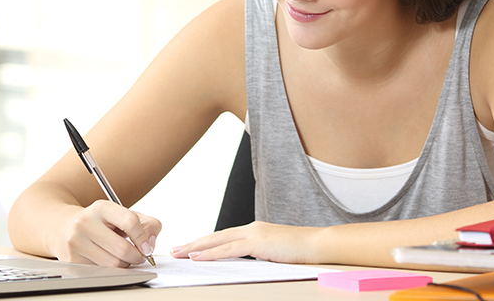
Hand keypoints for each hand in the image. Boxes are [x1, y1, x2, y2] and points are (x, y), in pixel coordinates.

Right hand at [50, 200, 160, 267]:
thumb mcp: (121, 214)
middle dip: (137, 257)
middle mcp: (85, 222)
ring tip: (123, 257)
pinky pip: (102, 271)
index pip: (130, 222)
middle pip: (122, 249)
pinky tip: (108, 259)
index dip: (143, 238)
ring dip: (125, 264)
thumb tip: (151, 242)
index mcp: (101, 207)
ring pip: (113, 264)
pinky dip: (111, 269)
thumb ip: (146, 224)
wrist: (63, 227)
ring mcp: (76, 241)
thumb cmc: (99, 222)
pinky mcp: (72, 259)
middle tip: (139, 256)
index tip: (147, 247)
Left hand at [170, 221, 321, 263]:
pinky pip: (229, 249)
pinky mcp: (257, 242)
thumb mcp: (274, 253)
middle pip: (215, 237)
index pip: (222, 237)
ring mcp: (253, 233)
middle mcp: (250, 229)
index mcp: (254, 231)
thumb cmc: (300, 252)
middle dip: (193, 243)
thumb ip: (258, 255)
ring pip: (217, 241)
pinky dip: (211, 253)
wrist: (318, 245)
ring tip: (179, 253)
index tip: (189, 248)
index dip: (204, 243)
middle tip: (175, 249)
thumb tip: (245, 264)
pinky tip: (198, 257)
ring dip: (196, 247)